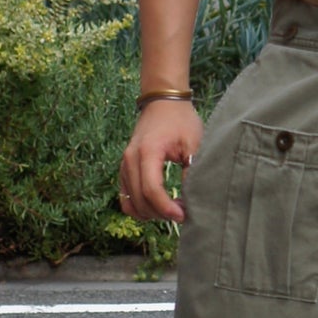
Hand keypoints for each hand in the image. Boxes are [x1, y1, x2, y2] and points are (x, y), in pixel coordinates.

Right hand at [119, 100, 204, 223]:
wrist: (162, 102)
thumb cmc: (180, 120)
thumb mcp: (193, 142)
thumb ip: (192, 168)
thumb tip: (193, 197)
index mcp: (147, 152)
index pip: (151, 189)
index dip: (166, 208)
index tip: (183, 215)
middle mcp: (130, 160)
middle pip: (140, 199)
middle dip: (161, 213)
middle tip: (182, 213)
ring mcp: (124, 165)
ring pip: (131, 202)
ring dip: (151, 213)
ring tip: (172, 209)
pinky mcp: (125, 169)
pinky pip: (125, 197)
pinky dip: (139, 207)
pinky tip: (158, 208)